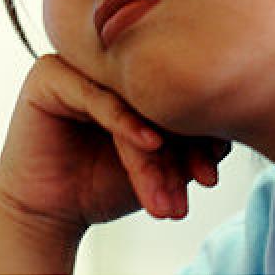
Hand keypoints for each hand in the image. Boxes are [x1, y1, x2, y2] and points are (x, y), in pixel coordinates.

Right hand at [0, 52, 230, 236]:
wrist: (49, 212)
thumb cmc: (101, 183)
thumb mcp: (157, 164)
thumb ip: (186, 142)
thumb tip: (226, 132)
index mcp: (130, 73)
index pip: (174, 90)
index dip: (200, 133)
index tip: (211, 176)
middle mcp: (103, 63)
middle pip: (154, 93)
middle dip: (181, 145)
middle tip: (197, 184)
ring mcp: (75, 64)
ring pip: (129, 99)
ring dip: (154, 150)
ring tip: (167, 194)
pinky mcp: (48, 76)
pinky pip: (95, 95)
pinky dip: (124, 122)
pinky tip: (149, 145)